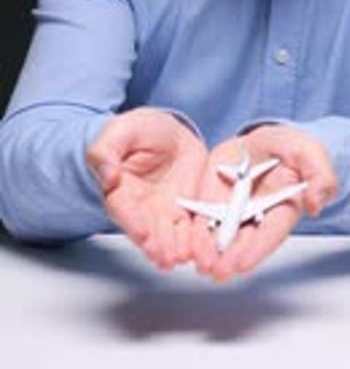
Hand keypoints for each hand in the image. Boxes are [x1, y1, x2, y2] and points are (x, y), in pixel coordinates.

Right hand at [86, 108, 207, 268]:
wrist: (168, 133)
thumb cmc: (139, 132)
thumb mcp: (120, 132)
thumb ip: (106, 151)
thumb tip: (106, 175)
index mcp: (119, 191)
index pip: (124, 210)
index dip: (134, 223)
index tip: (143, 233)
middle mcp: (142, 208)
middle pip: (149, 231)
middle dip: (158, 245)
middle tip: (167, 256)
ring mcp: (166, 211)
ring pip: (172, 235)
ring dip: (178, 248)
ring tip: (184, 257)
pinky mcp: (189, 210)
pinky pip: (195, 227)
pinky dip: (200, 240)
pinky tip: (204, 251)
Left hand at [190, 124, 336, 281]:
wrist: (268, 140)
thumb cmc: (293, 149)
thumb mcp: (310, 153)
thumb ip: (320, 175)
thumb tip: (317, 203)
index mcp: (283, 209)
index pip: (271, 233)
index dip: (258, 248)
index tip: (244, 263)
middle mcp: (256, 215)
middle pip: (243, 240)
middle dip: (231, 258)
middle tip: (218, 271)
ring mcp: (233, 209)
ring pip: (219, 234)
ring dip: (210, 252)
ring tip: (201, 263)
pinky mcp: (212, 198)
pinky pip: (201, 217)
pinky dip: (194, 231)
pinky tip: (187, 243)